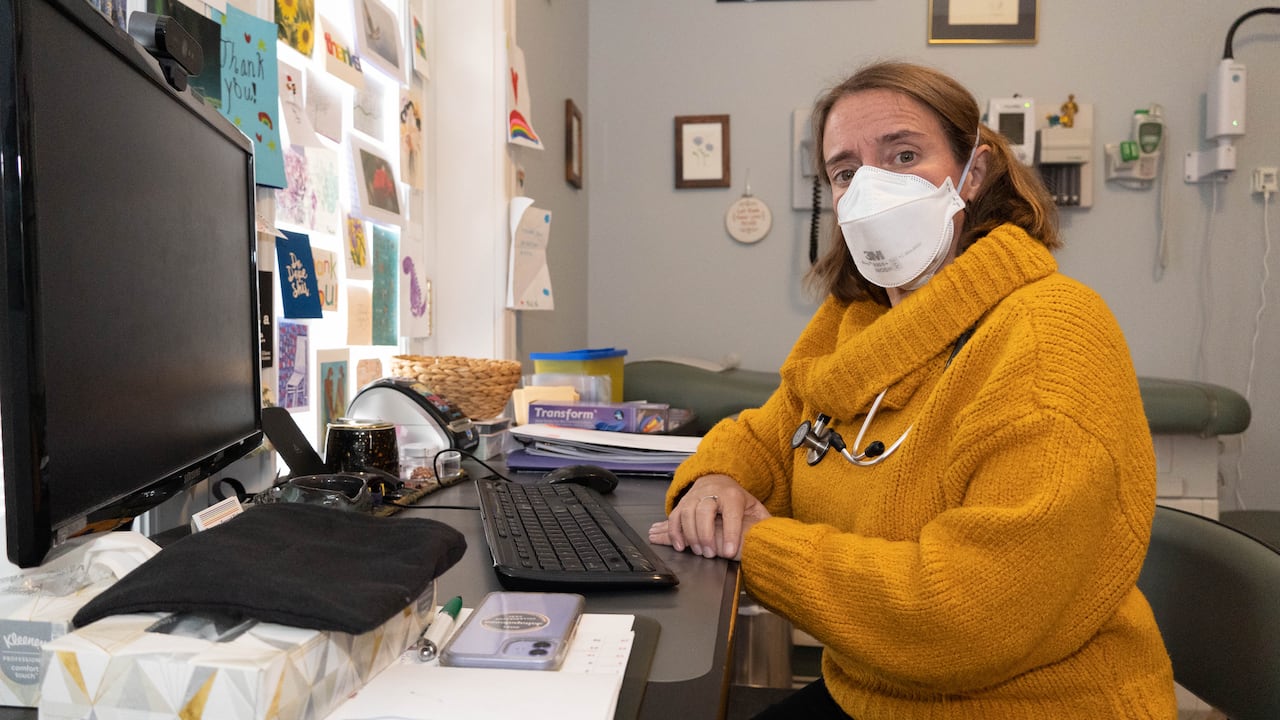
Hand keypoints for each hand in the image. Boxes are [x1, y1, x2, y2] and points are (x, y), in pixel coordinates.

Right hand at [648, 474, 769, 560]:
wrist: (716, 479)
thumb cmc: (736, 499)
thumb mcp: (754, 507)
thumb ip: (763, 521)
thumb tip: (775, 536)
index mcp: (733, 495)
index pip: (731, 513)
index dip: (731, 533)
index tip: (730, 553)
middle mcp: (712, 493)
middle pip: (704, 510)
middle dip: (706, 534)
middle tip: (710, 554)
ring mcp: (695, 496)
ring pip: (687, 513)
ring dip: (690, 535)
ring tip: (697, 552)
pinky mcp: (683, 502)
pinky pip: (675, 516)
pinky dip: (674, 532)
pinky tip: (680, 545)